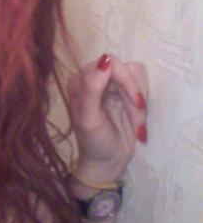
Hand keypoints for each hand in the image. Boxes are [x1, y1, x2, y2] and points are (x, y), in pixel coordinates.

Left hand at [67, 54, 148, 182]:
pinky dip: (143, 103)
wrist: (107, 162)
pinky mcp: (124, 92)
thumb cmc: (94, 143)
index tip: (137, 104)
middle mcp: (93, 77)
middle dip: (135, 95)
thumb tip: (105, 60)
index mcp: (80, 80)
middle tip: (136, 119)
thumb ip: (92, 88)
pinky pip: (141, 84)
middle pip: (127, 69)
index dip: (128, 81)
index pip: (111, 62)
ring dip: (139, 102)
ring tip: (135, 122)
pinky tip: (136, 118)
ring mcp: (110, 84)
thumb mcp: (89, 119)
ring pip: (137, 76)